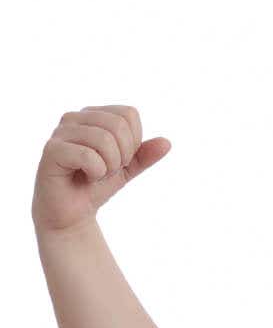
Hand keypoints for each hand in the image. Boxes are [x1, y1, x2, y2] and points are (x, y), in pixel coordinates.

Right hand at [32, 105, 171, 235]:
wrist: (71, 213)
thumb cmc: (95, 186)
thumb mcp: (127, 169)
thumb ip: (145, 155)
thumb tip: (167, 142)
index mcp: (92, 115)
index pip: (129, 114)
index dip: (133, 142)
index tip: (119, 160)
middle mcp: (74, 118)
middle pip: (118, 125)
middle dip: (122, 155)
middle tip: (107, 170)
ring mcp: (60, 132)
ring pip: (104, 140)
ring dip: (109, 166)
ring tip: (95, 174)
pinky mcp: (51, 150)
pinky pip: (88, 156)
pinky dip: (95, 173)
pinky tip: (84, 177)